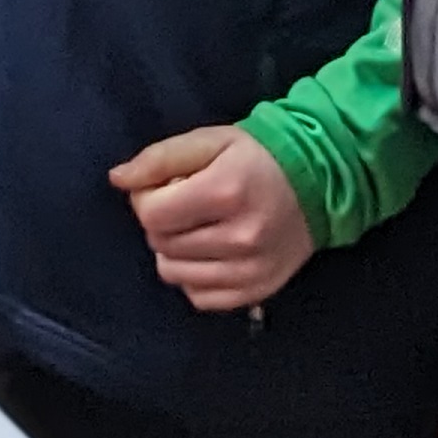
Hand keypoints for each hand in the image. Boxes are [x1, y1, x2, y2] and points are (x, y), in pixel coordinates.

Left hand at [111, 127, 313, 312]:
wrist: (320, 183)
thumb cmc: (257, 157)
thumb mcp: (210, 140)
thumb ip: (160, 158)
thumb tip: (118, 179)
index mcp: (225, 191)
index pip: (151, 214)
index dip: (147, 198)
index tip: (167, 187)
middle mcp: (239, 237)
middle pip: (160, 243)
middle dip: (163, 222)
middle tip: (187, 204)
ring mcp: (249, 270)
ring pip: (173, 273)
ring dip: (175, 251)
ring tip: (199, 228)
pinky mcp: (256, 292)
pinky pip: (198, 297)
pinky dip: (195, 276)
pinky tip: (211, 253)